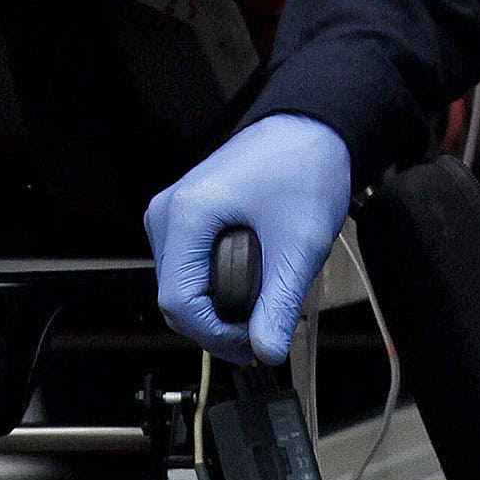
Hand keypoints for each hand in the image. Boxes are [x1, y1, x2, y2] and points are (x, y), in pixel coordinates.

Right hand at [144, 111, 352, 363]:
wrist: (310, 129)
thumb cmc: (302, 167)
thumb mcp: (299, 243)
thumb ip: (280, 301)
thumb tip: (267, 350)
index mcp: (186, 215)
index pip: (178, 302)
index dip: (215, 334)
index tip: (254, 341)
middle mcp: (168, 213)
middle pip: (174, 298)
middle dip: (217, 326)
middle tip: (263, 333)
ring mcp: (174, 214)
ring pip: (181, 286)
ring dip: (216, 310)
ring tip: (262, 310)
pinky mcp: (187, 217)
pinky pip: (189, 267)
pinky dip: (215, 288)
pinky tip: (250, 288)